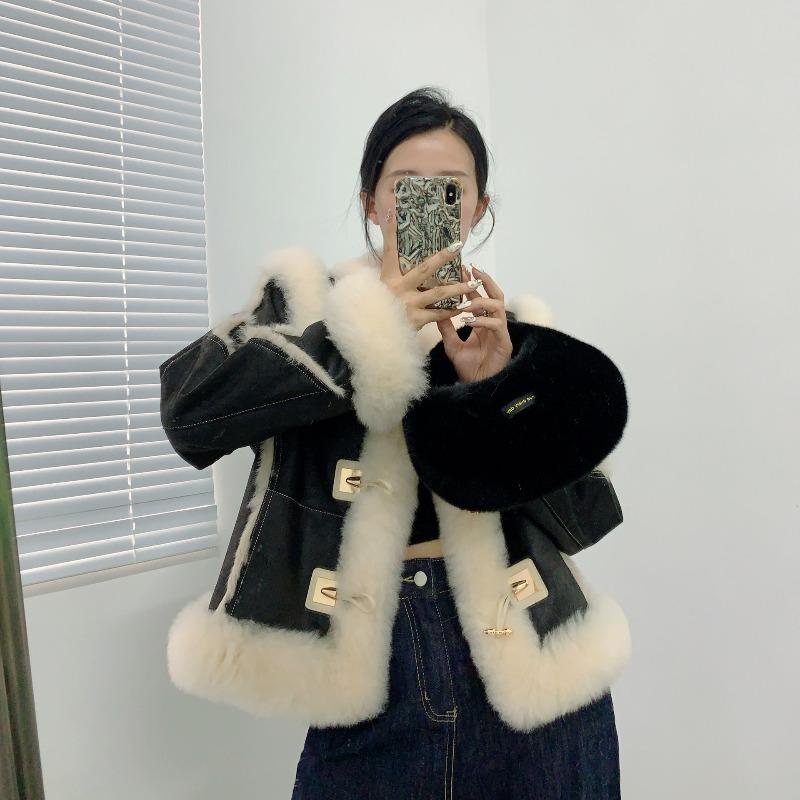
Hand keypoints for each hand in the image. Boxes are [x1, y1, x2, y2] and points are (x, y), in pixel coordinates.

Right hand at [378, 208, 476, 332]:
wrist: (375, 334)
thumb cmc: (380, 306)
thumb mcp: (381, 283)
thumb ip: (390, 262)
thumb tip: (391, 231)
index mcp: (389, 277)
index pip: (391, 250)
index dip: (391, 231)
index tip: (394, 212)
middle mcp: (399, 288)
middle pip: (425, 268)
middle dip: (443, 257)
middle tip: (459, 247)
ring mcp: (408, 305)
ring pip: (439, 292)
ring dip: (458, 287)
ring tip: (474, 283)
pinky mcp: (416, 320)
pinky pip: (439, 313)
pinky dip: (452, 310)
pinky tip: (464, 306)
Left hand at [436, 264, 512, 382]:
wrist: (477, 386)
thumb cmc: (469, 367)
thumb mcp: (452, 345)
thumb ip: (447, 328)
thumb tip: (435, 311)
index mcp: (483, 321)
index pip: (480, 297)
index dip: (472, 283)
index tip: (462, 269)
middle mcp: (494, 323)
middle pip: (494, 295)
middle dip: (484, 281)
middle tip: (471, 270)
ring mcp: (500, 332)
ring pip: (497, 306)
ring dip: (481, 301)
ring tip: (465, 302)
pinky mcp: (504, 342)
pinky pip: (496, 325)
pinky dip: (482, 321)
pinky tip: (469, 321)